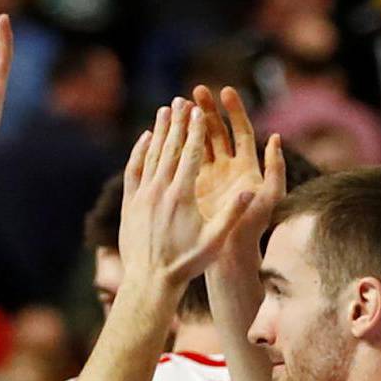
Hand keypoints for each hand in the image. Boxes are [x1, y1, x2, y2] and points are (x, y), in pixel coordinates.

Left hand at [118, 102, 254, 295]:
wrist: (150, 281)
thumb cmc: (187, 264)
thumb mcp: (214, 242)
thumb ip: (231, 215)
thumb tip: (250, 192)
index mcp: (182, 196)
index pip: (191, 154)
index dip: (195, 130)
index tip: (199, 111)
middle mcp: (160, 190)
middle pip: (170, 147)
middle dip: (178, 122)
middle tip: (183, 100)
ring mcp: (142, 195)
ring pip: (152, 154)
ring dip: (160, 130)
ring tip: (166, 110)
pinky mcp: (130, 202)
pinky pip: (135, 169)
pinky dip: (140, 150)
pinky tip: (145, 137)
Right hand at [190, 83, 284, 259]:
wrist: (231, 254)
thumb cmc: (253, 229)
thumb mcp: (270, 197)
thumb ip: (276, 168)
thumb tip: (276, 137)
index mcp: (246, 167)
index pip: (241, 131)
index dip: (234, 111)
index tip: (225, 91)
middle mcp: (228, 168)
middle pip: (218, 132)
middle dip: (208, 110)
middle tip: (196, 90)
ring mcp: (209, 177)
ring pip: (198, 143)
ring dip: (189, 124)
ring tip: (177, 104)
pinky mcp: (193, 188)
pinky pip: (183, 162)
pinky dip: (176, 147)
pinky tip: (164, 131)